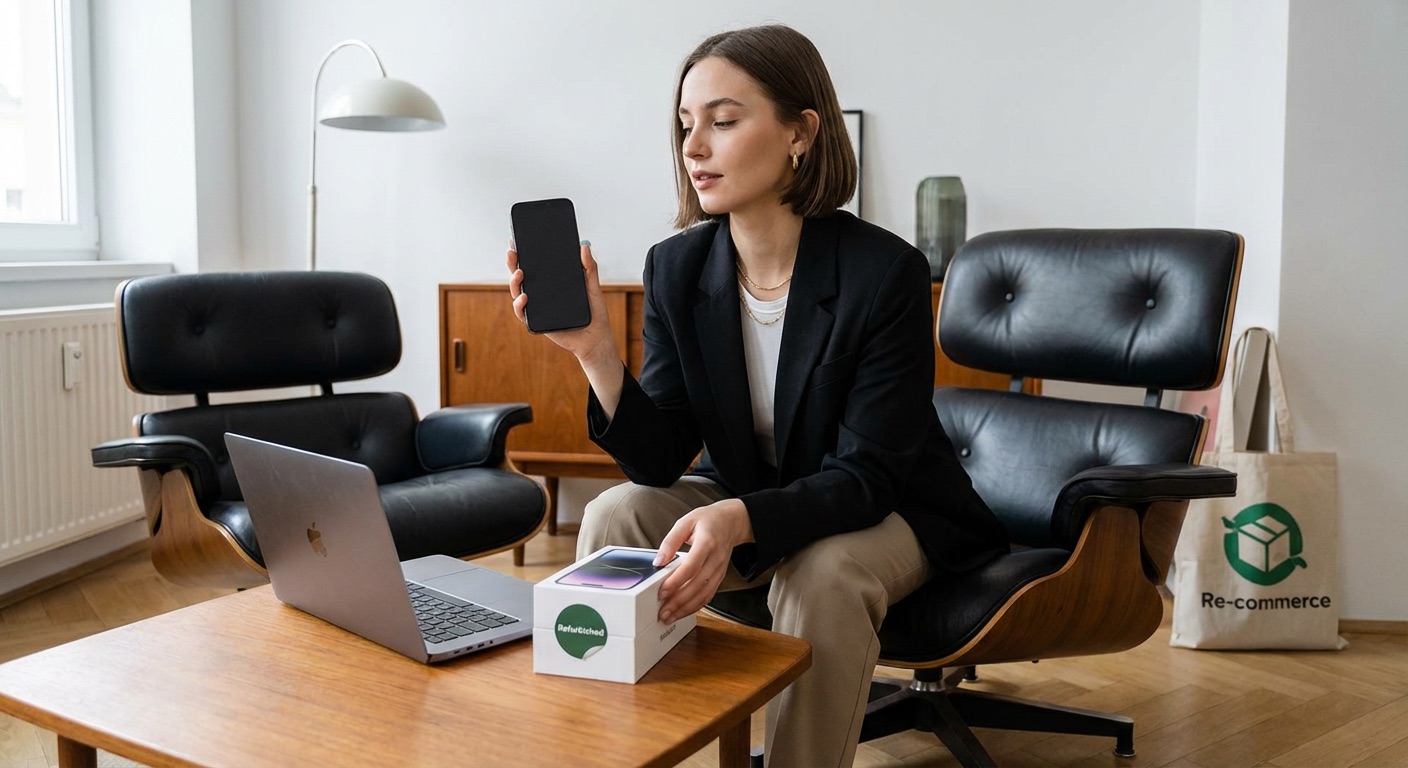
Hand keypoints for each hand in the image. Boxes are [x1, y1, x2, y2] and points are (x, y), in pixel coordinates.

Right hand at [506, 241, 618, 367]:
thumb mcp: (593, 287)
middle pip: (521, 276)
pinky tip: (524, 297)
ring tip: (520, 273)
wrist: (596, 339)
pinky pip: (523, 314)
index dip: (524, 253)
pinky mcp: (537, 322)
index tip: (517, 239)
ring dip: (514, 282)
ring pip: (517, 293)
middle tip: (512, 252)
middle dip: (513, 263)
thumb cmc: (594, 313)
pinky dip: (520, 305)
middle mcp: (541, 294)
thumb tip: (584, 245)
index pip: (534, 265)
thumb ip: (589, 267)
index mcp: (552, 283)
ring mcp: (538, 307)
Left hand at [654, 499, 754, 623]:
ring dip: (686, 609)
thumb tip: (659, 560)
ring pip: (704, 595)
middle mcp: (715, 559)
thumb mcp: (686, 522)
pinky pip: (709, 595)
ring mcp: (719, 570)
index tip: (662, 592)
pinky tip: (683, 612)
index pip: (691, 567)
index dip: (676, 582)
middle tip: (662, 612)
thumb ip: (671, 541)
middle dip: (679, 602)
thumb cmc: (709, 520)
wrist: (732, 522)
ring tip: (670, 616)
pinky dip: (696, 607)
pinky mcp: (719, 577)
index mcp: (707, 543)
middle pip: (697, 585)